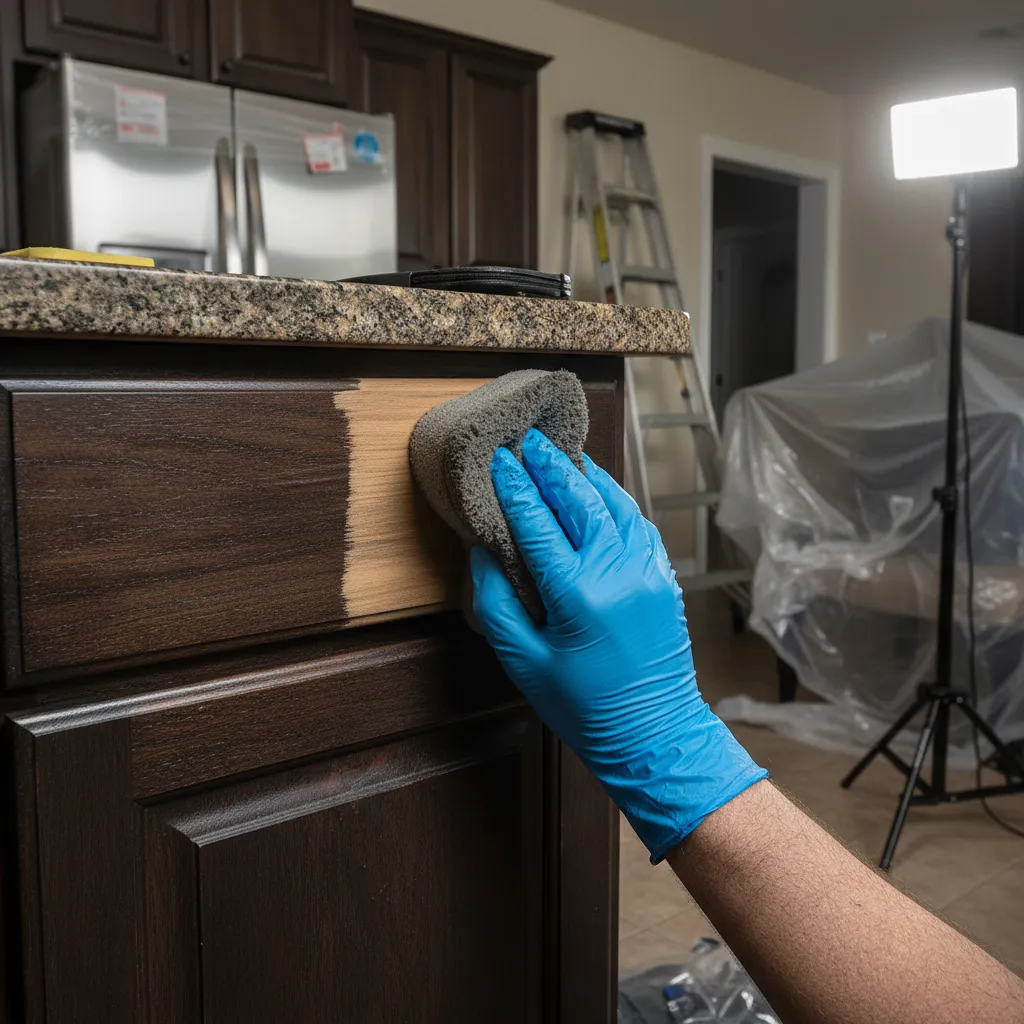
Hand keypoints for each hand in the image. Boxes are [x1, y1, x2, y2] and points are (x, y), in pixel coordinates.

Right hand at [470, 428, 766, 861]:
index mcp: (578, 593)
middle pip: (580, 500)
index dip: (515, 487)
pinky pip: (638, 524)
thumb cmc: (584, 708)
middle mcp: (618, 571)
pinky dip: (615, 499)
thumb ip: (498, 603)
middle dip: (552, 466)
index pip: (539, 522)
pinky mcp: (663, 578)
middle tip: (529, 439)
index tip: (499, 459)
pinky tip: (599, 490)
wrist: (656, 735)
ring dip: (586, 475)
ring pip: (615, 504)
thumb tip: (484, 552)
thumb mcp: (524, 662)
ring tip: (562, 454)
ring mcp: (648, 571)